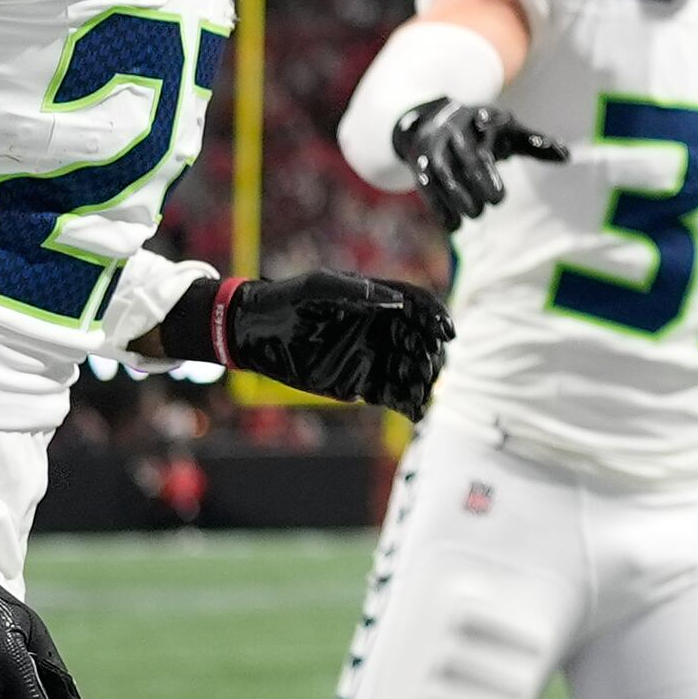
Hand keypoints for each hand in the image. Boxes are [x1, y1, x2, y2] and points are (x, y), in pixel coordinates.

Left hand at [175, 270, 453, 416]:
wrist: (251, 332)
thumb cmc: (282, 300)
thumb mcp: (315, 286)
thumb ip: (353, 289)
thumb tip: (394, 300)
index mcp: (374, 300)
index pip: (417, 306)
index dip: (436, 317)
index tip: (446, 333)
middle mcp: (379, 328)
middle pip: (419, 341)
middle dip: (430, 354)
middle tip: (432, 368)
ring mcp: (370, 356)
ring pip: (409, 370)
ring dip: (422, 382)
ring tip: (424, 394)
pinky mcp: (357, 382)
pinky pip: (390, 394)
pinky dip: (407, 404)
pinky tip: (415, 412)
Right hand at [390, 98, 565, 231]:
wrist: (431, 120)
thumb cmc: (482, 131)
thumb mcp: (507, 131)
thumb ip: (534, 142)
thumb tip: (566, 156)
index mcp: (480, 116)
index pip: (488, 125)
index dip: (493, 132)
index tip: (500, 145)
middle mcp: (455, 128)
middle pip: (467, 153)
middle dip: (480, 177)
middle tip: (498, 201)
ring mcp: (434, 146)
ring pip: (443, 170)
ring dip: (457, 195)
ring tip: (475, 215)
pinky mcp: (418, 164)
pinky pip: (425, 185)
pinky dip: (438, 206)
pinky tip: (453, 226)